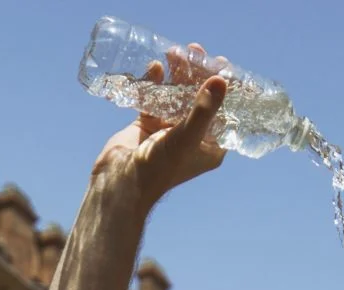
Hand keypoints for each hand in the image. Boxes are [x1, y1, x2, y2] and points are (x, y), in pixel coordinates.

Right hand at [91, 44, 228, 204]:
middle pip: (198, 98)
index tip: (221, 63)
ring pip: (176, 95)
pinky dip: (154, 83)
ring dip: (176, 74)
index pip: (224, 111)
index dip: (224, 87)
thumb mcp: (187, 136)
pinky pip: (154, 98)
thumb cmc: (159, 168)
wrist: (120, 184)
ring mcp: (168, 131)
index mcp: (209, 146)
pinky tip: (155, 68)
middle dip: (197, 74)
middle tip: (195, 51)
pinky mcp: (147, 125)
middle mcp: (191, 137)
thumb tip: (221, 78)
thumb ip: (204, 108)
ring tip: (176, 52)